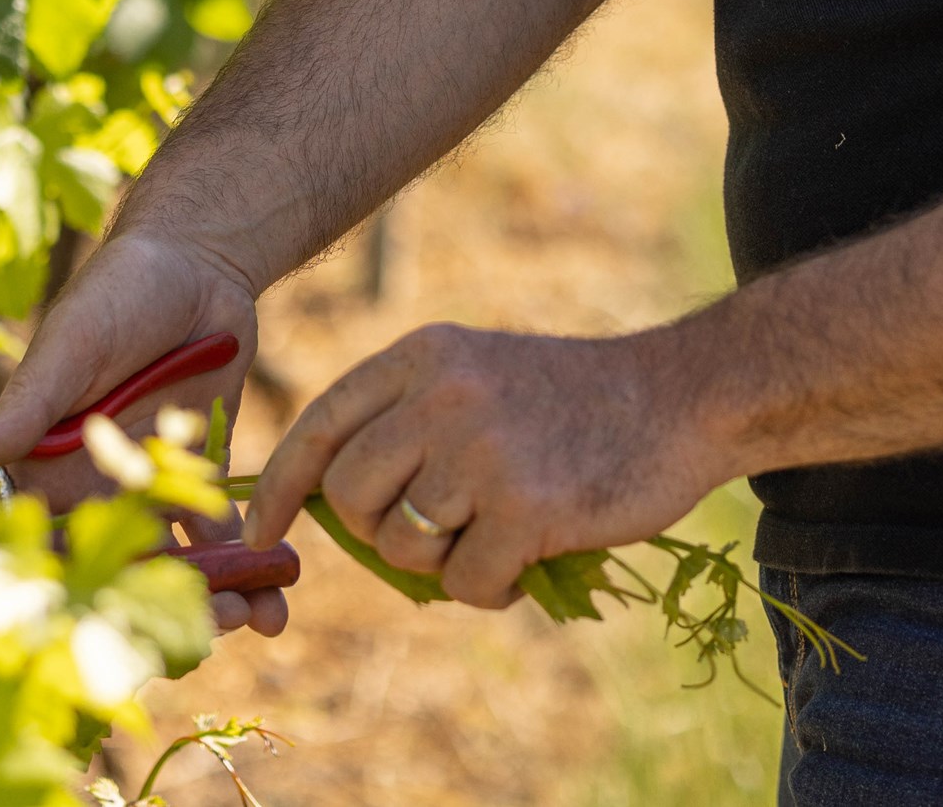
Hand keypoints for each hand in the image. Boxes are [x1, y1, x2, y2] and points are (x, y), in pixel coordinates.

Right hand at [0, 229, 284, 636]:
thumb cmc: (116, 293)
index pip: (51, 548)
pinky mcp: (201, 474)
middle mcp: (96, 489)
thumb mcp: (72, 345)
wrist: (196, 261)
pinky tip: (281, 584)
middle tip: (216, 627)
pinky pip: (221, 533)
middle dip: (164, 611)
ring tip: (261, 615)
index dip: (80, 594)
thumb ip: (30, 406)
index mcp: (48, 467)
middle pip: (122, 574)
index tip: (117, 625)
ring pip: (175, 566)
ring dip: (215, 598)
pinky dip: (250, 562)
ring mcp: (152, 486)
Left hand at [246, 322, 726, 610]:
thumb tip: (328, 512)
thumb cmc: (572, 400)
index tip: (262, 535)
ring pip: (402, 546)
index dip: (281, 488)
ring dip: (444, 562)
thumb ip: (407, 422)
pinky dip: (492, 587)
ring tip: (497, 533)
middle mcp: (442, 393)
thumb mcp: (477, 376)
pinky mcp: (526, 506)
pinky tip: (530, 556)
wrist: (681, 397)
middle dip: (380, 533)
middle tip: (439, 532)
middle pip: (349, 497)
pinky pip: (464, 582)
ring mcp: (482, 448)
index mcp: (423, 355)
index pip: (320, 425)